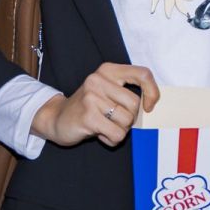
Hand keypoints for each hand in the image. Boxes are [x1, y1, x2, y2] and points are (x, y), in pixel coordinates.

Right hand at [32, 63, 159, 147]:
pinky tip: (98, 133)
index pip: (143, 74)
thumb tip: (153, 106)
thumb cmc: (89, 107)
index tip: (149, 106)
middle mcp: (98, 80)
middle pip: (135, 104)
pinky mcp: (88, 116)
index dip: (152, 92)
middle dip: (129, 118)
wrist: (56, 118)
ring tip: (103, 125)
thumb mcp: (107, 91)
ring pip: (127, 121)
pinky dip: (111, 139)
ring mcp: (91, 97)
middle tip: (112, 119)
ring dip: (120, 130)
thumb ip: (127, 93)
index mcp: (108, 70)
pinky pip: (117, 134)